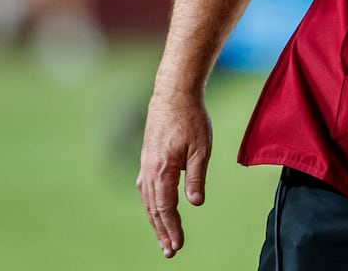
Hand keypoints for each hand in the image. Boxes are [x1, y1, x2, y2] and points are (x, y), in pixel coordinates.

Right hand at [137, 92, 212, 257]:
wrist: (173, 95)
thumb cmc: (191, 119)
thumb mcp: (201, 148)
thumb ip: (196, 177)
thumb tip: (195, 203)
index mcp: (162, 170)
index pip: (165, 208)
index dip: (171, 228)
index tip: (177, 245)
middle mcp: (149, 171)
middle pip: (154, 209)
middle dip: (162, 231)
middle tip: (170, 252)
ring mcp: (146, 166)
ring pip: (148, 201)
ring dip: (156, 221)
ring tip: (164, 238)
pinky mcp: (148, 160)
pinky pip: (147, 189)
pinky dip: (152, 204)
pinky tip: (156, 211)